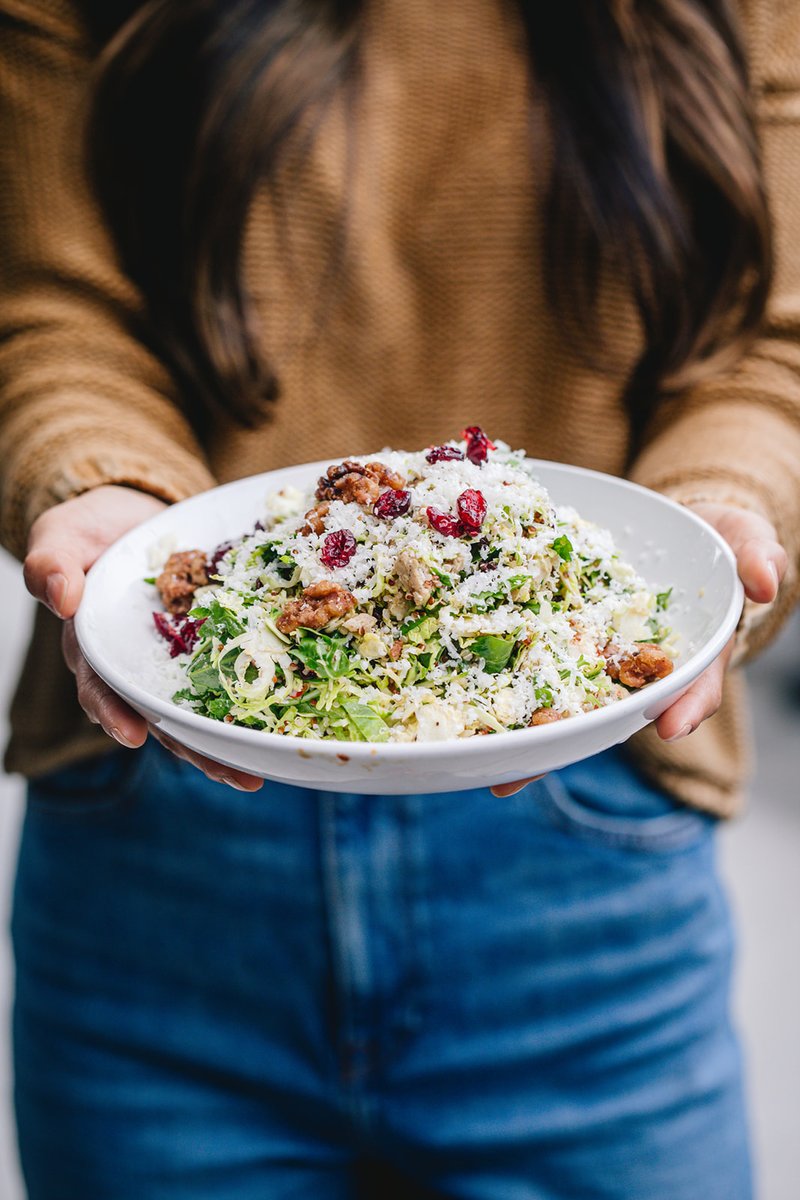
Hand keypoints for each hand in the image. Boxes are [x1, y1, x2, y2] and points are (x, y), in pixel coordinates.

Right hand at [23, 486, 263, 791]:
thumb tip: (60, 597)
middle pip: (163, 716)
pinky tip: (286, 719)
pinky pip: (236, 671)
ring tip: (258, 770)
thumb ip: (52, 563)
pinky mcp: (216, 643)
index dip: (114, 713)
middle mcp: (140, 666)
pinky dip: (257, 696)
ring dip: (228, 742)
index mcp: (97, 649)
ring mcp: (181, 659)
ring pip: (202, 708)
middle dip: (195, 749)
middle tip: (232, 774)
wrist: (139, 514)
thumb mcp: (62, 535)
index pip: (101, 688)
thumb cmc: (93, 531)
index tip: (132, 734)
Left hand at [491, 501, 787, 798]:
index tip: (669, 726)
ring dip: (528, 732)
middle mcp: (640, 668)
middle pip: (610, 712)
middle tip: (525, 774)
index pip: (693, 686)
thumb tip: (767, 582)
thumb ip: (757, 556)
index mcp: (691, 656)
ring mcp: (599, 655)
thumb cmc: (717, 543)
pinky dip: (503, 679)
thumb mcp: (745, 541)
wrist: (678, 529)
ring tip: (486, 763)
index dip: (684, 706)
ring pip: (564, 699)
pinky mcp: (564, 633)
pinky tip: (467, 705)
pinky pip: (534, 658)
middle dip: (570, 740)